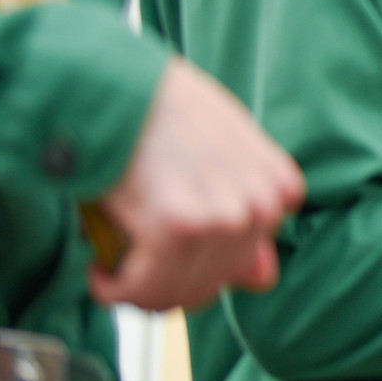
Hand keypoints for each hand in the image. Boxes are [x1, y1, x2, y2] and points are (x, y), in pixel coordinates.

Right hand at [91, 59, 305, 311]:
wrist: (122, 87)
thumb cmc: (169, 112)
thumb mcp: (230, 151)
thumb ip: (247, 213)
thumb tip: (262, 277)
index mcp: (280, 190)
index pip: (250, 262)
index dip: (201, 262)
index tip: (168, 248)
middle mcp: (262, 207)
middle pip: (215, 282)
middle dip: (169, 280)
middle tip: (133, 259)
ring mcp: (224, 220)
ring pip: (179, 293)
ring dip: (138, 288)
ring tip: (113, 262)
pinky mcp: (177, 230)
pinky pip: (144, 290)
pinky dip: (114, 290)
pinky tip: (101, 272)